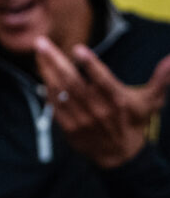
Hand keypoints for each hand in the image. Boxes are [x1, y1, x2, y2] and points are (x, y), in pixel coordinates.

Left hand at [34, 38, 169, 169]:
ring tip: (39, 51)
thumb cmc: (134, 121)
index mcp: (118, 101)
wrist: (119, 155)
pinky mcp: (69, 127)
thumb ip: (160, 79)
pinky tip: (42, 72)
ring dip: (46, 70)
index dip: (90, 65)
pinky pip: (54, 106)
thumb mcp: (150, 101)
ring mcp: (81, 119)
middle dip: (55, 61)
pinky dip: (47, 89)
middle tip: (41, 42)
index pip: (102, 80)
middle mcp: (98, 110)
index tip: (77, 48)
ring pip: (59, 92)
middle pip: (73, 82)